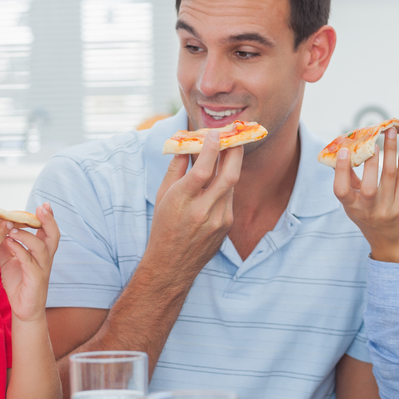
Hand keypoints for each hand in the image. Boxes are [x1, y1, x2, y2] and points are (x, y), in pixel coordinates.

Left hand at [0, 203, 60, 321]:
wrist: (24, 309)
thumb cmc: (20, 283)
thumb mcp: (10, 259)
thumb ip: (5, 244)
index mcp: (41, 251)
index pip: (48, 231)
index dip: (48, 218)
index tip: (44, 205)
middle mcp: (45, 257)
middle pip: (54, 234)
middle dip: (49, 220)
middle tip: (42, 208)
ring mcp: (42, 267)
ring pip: (41, 246)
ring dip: (27, 235)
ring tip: (13, 228)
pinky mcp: (35, 278)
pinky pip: (28, 260)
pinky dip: (19, 249)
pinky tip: (9, 242)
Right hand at [146, 131, 242, 278]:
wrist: (172, 265)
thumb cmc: (163, 226)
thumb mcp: (162, 196)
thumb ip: (176, 168)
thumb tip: (187, 143)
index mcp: (182, 201)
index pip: (203, 170)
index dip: (212, 148)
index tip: (216, 133)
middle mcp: (203, 211)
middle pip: (229, 176)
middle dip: (235, 152)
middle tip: (236, 136)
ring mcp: (218, 220)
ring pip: (231, 185)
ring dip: (231, 165)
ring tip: (228, 150)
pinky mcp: (227, 226)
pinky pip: (230, 197)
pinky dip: (226, 183)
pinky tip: (221, 176)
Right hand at [332, 128, 398, 263]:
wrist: (392, 245)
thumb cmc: (369, 219)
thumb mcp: (354, 205)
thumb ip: (348, 181)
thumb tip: (342, 152)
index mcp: (351, 208)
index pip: (341, 191)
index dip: (341, 171)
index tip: (344, 151)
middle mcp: (368, 211)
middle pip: (369, 185)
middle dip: (371, 160)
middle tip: (373, 138)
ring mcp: (387, 210)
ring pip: (389, 176)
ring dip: (390, 152)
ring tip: (391, 133)